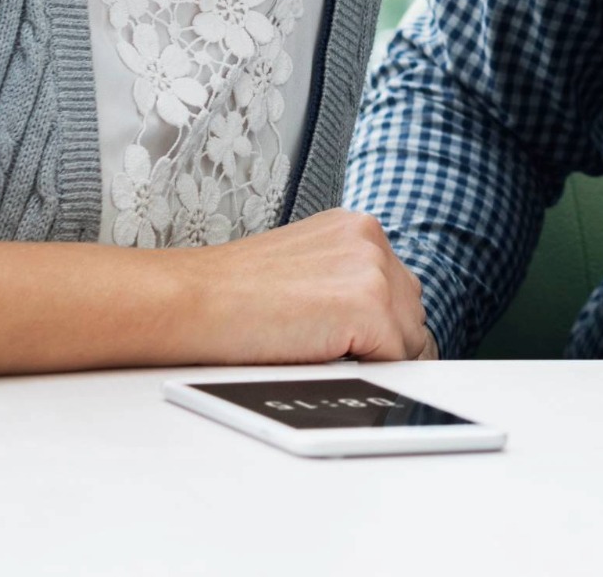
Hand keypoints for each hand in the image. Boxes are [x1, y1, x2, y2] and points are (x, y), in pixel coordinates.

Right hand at [172, 209, 434, 364]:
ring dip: (376, 358)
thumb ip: (344, 284)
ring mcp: (372, 269)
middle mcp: (370, 239)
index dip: (384, 326)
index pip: (400, 288)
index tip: (363, 346)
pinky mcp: (368, 306)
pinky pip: (395, 360)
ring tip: (321, 357)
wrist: (189, 301)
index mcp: (355, 229)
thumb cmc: (228, 296)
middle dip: (386, 342)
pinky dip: (366, 372)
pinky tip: (321, 361)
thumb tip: (379, 328)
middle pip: (412, 312)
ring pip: (409, 338)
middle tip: (337, 359)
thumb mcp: (303, 272)